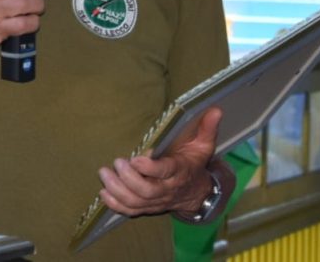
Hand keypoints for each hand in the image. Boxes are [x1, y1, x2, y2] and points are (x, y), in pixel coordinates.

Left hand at [97, 107, 228, 218]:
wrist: (196, 193)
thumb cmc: (194, 163)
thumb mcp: (203, 145)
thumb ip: (207, 128)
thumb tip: (216, 109)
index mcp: (179, 172)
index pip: (165, 173)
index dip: (150, 169)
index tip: (136, 159)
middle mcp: (167, 189)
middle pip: (147, 191)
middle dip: (129, 179)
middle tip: (116, 163)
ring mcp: (157, 201)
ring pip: (136, 202)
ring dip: (118, 191)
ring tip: (104, 174)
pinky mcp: (148, 207)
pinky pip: (131, 211)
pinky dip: (116, 205)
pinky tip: (103, 193)